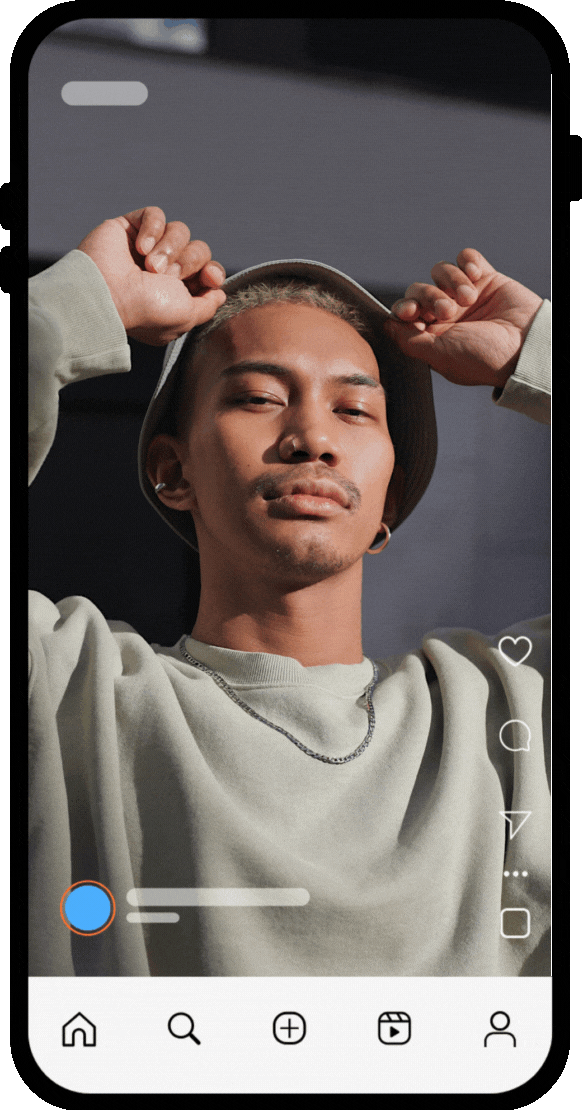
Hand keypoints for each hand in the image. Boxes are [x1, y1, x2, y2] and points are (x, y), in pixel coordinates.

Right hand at [77, 206, 226, 344]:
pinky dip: (153, 229)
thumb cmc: (145, 309)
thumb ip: (207, 306)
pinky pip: (156, 214)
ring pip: (180, 231)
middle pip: (198, 250)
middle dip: (189, 261)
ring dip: (170, 248)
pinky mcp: (130, 228)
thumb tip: (219, 293)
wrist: (108, 294)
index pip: (207, 272)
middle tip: (167, 276)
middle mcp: (163, 271)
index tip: (210, 277)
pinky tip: (140, 247)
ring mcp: (146, 248)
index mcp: (176, 293)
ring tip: (150, 265)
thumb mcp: (187, 317)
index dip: (213, 271)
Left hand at [384, 249, 543, 388]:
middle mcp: (446, 314)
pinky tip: (477, 276)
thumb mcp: (439, 355)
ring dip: (451, 281)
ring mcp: (465, 295)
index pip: (405, 312)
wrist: (526, 347)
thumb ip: (409, 341)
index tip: (412, 312)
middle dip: (430, 296)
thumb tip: (386, 326)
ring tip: (469, 297)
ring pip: (441, 271)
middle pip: (419, 289)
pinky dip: (468, 262)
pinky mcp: (486, 278)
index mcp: (433, 335)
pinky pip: (466, 257)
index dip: (404, 307)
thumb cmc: (484, 358)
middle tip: (448, 310)